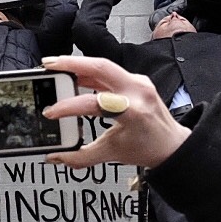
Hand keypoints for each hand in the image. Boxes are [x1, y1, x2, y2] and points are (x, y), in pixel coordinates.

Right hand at [41, 55, 188, 168]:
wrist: (172, 144)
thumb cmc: (148, 148)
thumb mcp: (111, 154)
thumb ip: (80, 157)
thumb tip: (55, 156)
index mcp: (133, 111)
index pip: (96, 103)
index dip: (69, 106)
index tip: (51, 112)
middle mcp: (138, 91)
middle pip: (102, 67)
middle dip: (72, 64)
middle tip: (48, 65)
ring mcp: (139, 82)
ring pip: (105, 66)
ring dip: (79, 65)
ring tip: (55, 68)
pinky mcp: (137, 80)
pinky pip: (110, 72)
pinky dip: (90, 73)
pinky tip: (74, 76)